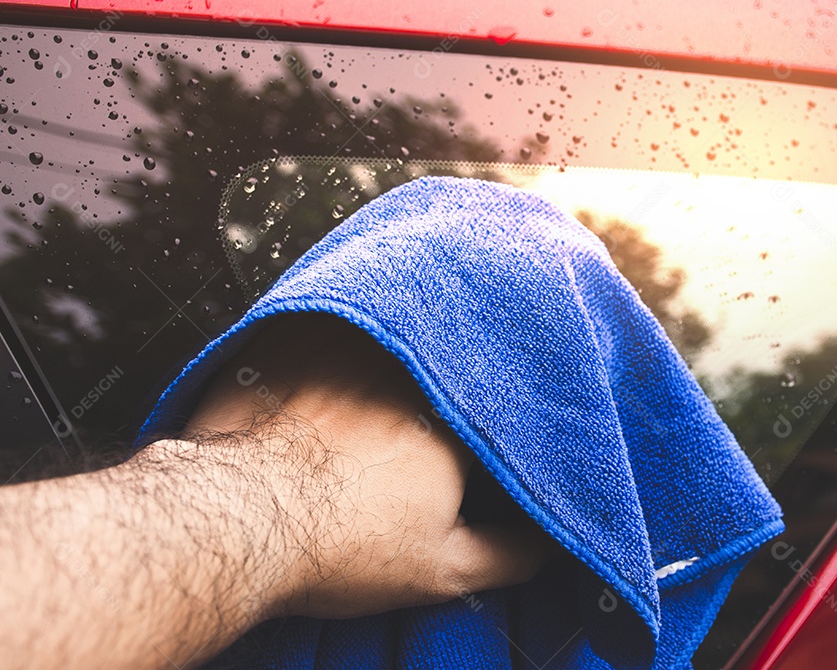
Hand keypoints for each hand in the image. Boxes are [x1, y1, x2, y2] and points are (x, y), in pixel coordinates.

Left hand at [183, 312, 550, 619]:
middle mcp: (407, 372)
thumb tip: (550, 543)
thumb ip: (509, 554)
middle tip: (439, 393)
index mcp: (451, 421)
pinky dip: (341, 322)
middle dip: (448, 367)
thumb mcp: (442, 570)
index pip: (492, 401)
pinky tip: (337, 334)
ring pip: (389, 326)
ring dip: (400, 335)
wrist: (240, 520)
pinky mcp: (290, 340)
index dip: (491, 411)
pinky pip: (328, 314)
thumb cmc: (339, 544)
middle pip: (442, 356)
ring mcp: (347, 348)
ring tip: (398, 349)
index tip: (487, 425)